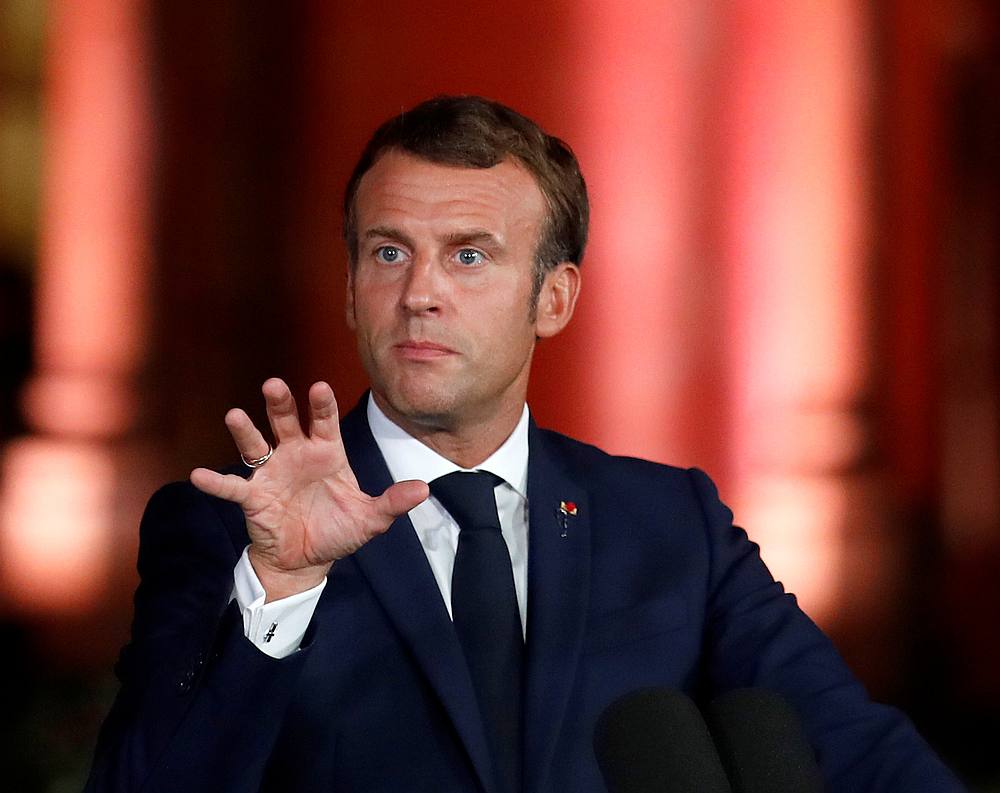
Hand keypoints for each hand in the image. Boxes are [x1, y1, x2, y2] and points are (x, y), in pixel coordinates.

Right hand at [190, 378, 428, 600]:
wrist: (307, 561)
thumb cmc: (338, 530)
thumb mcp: (370, 519)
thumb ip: (393, 502)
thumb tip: (424, 490)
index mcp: (326, 453)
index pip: (324, 422)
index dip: (321, 405)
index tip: (319, 388)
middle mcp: (296, 455)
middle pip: (285, 422)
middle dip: (280, 404)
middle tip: (273, 385)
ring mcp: (272, 473)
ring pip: (256, 445)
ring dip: (245, 430)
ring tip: (234, 415)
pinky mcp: (253, 498)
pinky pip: (232, 487)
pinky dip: (216, 482)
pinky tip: (198, 475)